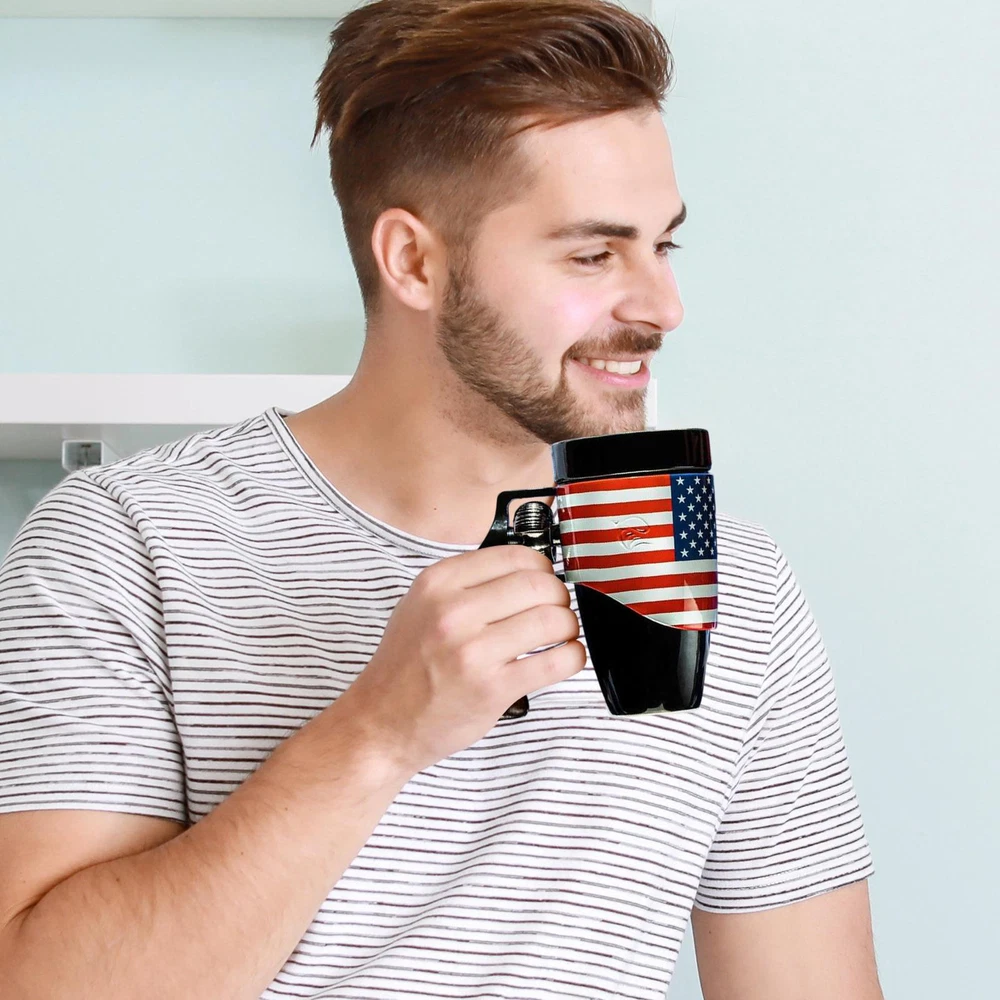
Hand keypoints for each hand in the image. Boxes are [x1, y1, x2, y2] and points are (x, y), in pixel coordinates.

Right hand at [340, 544, 585, 774]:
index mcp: (438, 583)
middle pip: (539, 586)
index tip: (544, 581)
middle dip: (559, 597)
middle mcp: (454, 612)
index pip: (515, 556)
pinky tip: (564, 657)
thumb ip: (466, 584)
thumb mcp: (420, 605)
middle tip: (556, 610)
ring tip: (560, 635)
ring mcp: (473, 651)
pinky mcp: (493, 688)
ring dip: (568, 627)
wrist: (381, 722)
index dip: (542, 568)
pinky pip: (557, 662)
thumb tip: (527, 571)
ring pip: (553, 621)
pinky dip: (572, 657)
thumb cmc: (405, 666)